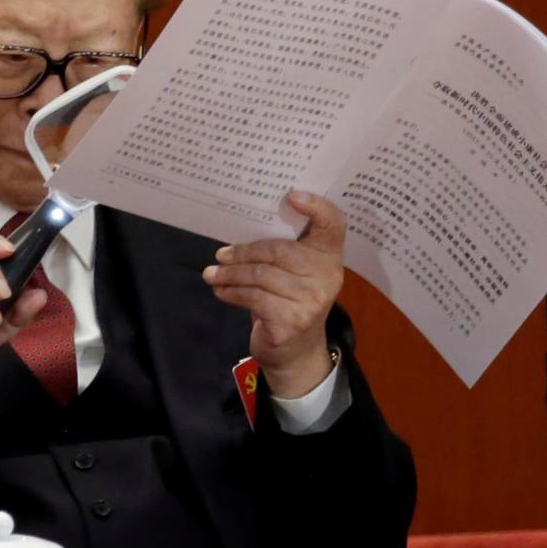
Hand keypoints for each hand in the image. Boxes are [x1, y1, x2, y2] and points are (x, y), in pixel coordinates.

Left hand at [202, 191, 345, 397]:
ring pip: (261, 275)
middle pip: (279, 251)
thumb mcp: (292, 273)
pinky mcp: (293, 321)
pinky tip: (221, 291)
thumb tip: (238, 226)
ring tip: (212, 275)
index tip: (292, 195)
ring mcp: (313, 300)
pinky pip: (254, 298)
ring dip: (230, 275)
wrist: (296, 352)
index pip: (333, 224)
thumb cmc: (289, 301)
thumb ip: (281, 250)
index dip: (317, 207)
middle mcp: (327, 276)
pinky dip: (232, 293)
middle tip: (221, 256)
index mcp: (329, 256)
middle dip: (243, 253)